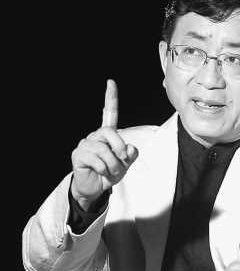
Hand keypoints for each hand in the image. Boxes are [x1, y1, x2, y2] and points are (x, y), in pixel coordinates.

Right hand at [71, 79, 137, 208]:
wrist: (95, 188)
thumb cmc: (109, 173)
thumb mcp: (125, 164)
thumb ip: (130, 155)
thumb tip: (129, 148)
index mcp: (107, 135)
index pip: (109, 113)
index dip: (110, 98)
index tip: (110, 82)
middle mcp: (95, 136)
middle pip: (110, 132)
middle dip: (119, 147)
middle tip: (122, 160)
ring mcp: (85, 145)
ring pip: (104, 150)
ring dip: (113, 165)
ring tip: (111, 172)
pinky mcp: (78, 155)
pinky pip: (97, 160)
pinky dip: (104, 170)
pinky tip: (101, 173)